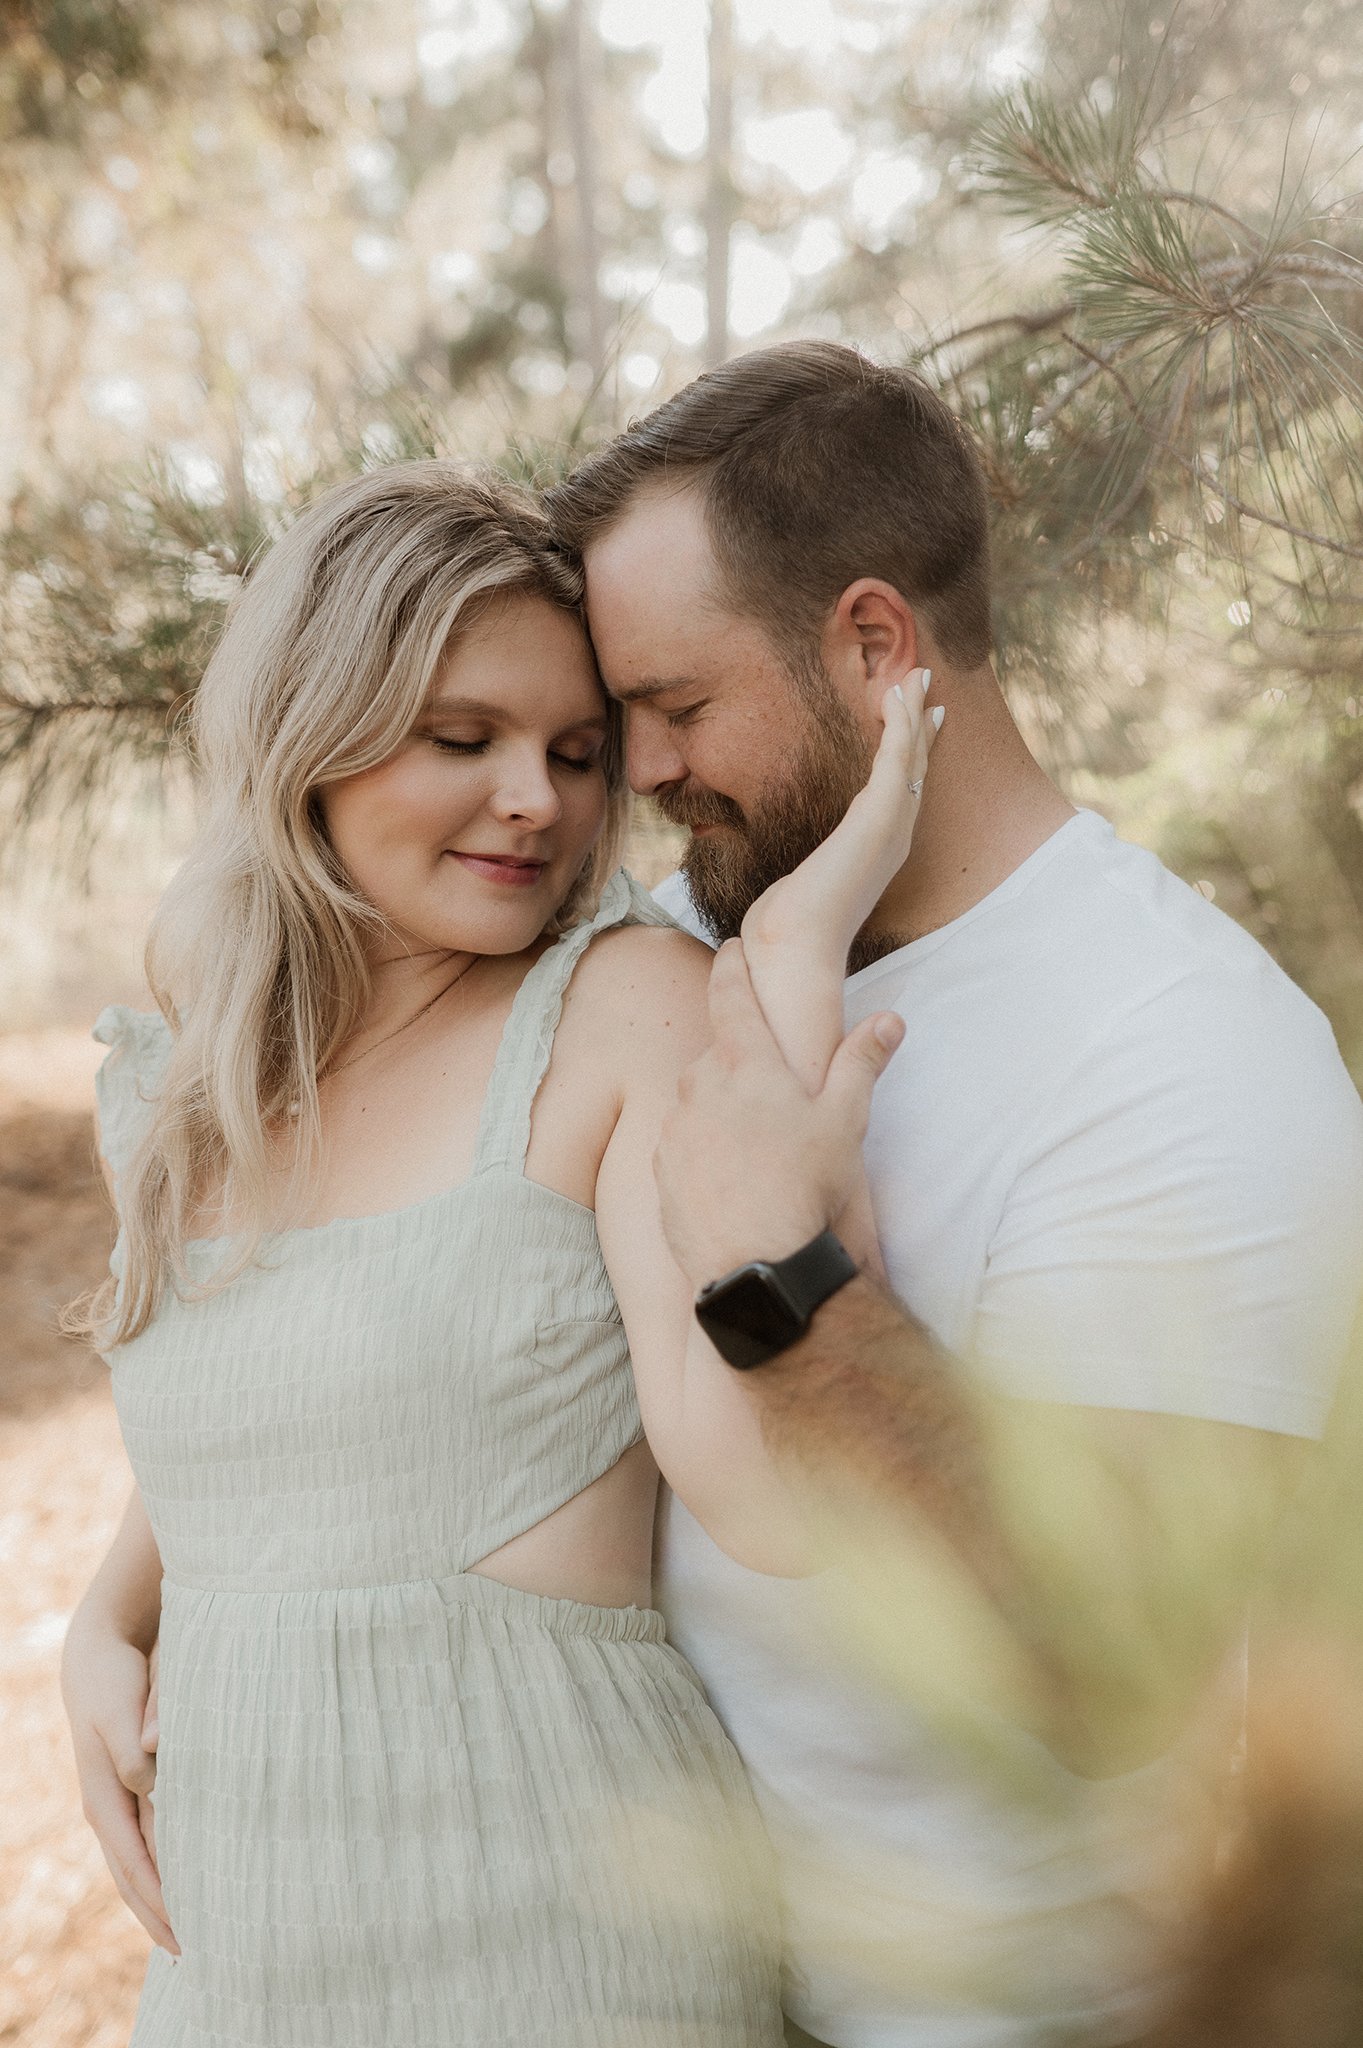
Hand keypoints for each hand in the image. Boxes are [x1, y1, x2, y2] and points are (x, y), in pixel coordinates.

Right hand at [61, 1609, 176, 1953]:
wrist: (97, 1656)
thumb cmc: (113, 1682)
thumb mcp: (119, 1710)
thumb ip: (133, 1750)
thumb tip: (150, 1785)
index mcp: (103, 1799)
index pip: (134, 1866)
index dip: (159, 1901)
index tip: (185, 1934)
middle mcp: (108, 1809)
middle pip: (133, 1878)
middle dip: (160, 1916)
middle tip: (195, 1952)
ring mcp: (117, 1802)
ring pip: (139, 1865)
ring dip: (162, 1898)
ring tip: (193, 1930)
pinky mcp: (131, 1788)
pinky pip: (146, 1841)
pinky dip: (163, 1867)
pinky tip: (186, 1877)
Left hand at [654, 935, 904, 1286]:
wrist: (760, 1268)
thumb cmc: (807, 1187)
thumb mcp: (846, 1120)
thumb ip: (862, 1063)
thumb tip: (889, 1019)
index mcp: (744, 1062)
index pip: (730, 993)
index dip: (732, 965)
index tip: (731, 947)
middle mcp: (698, 1086)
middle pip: (715, 1054)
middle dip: (739, 1062)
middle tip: (770, 1087)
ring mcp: (674, 1130)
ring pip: (696, 1102)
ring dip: (719, 1111)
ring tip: (757, 1145)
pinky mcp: (660, 1172)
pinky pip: (682, 1147)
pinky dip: (702, 1152)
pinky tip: (732, 1179)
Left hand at [741, 671, 939, 959]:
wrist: (791, 948)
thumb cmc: (788, 930)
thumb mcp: (800, 891)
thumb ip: (806, 879)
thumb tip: (789, 888)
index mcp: (877, 853)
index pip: (900, 791)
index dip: (910, 753)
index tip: (916, 721)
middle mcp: (893, 839)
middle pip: (914, 768)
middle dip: (920, 724)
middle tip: (924, 684)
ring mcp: (891, 828)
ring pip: (910, 757)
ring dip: (913, 713)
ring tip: (915, 675)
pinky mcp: (879, 819)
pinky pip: (896, 759)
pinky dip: (900, 725)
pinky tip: (895, 696)